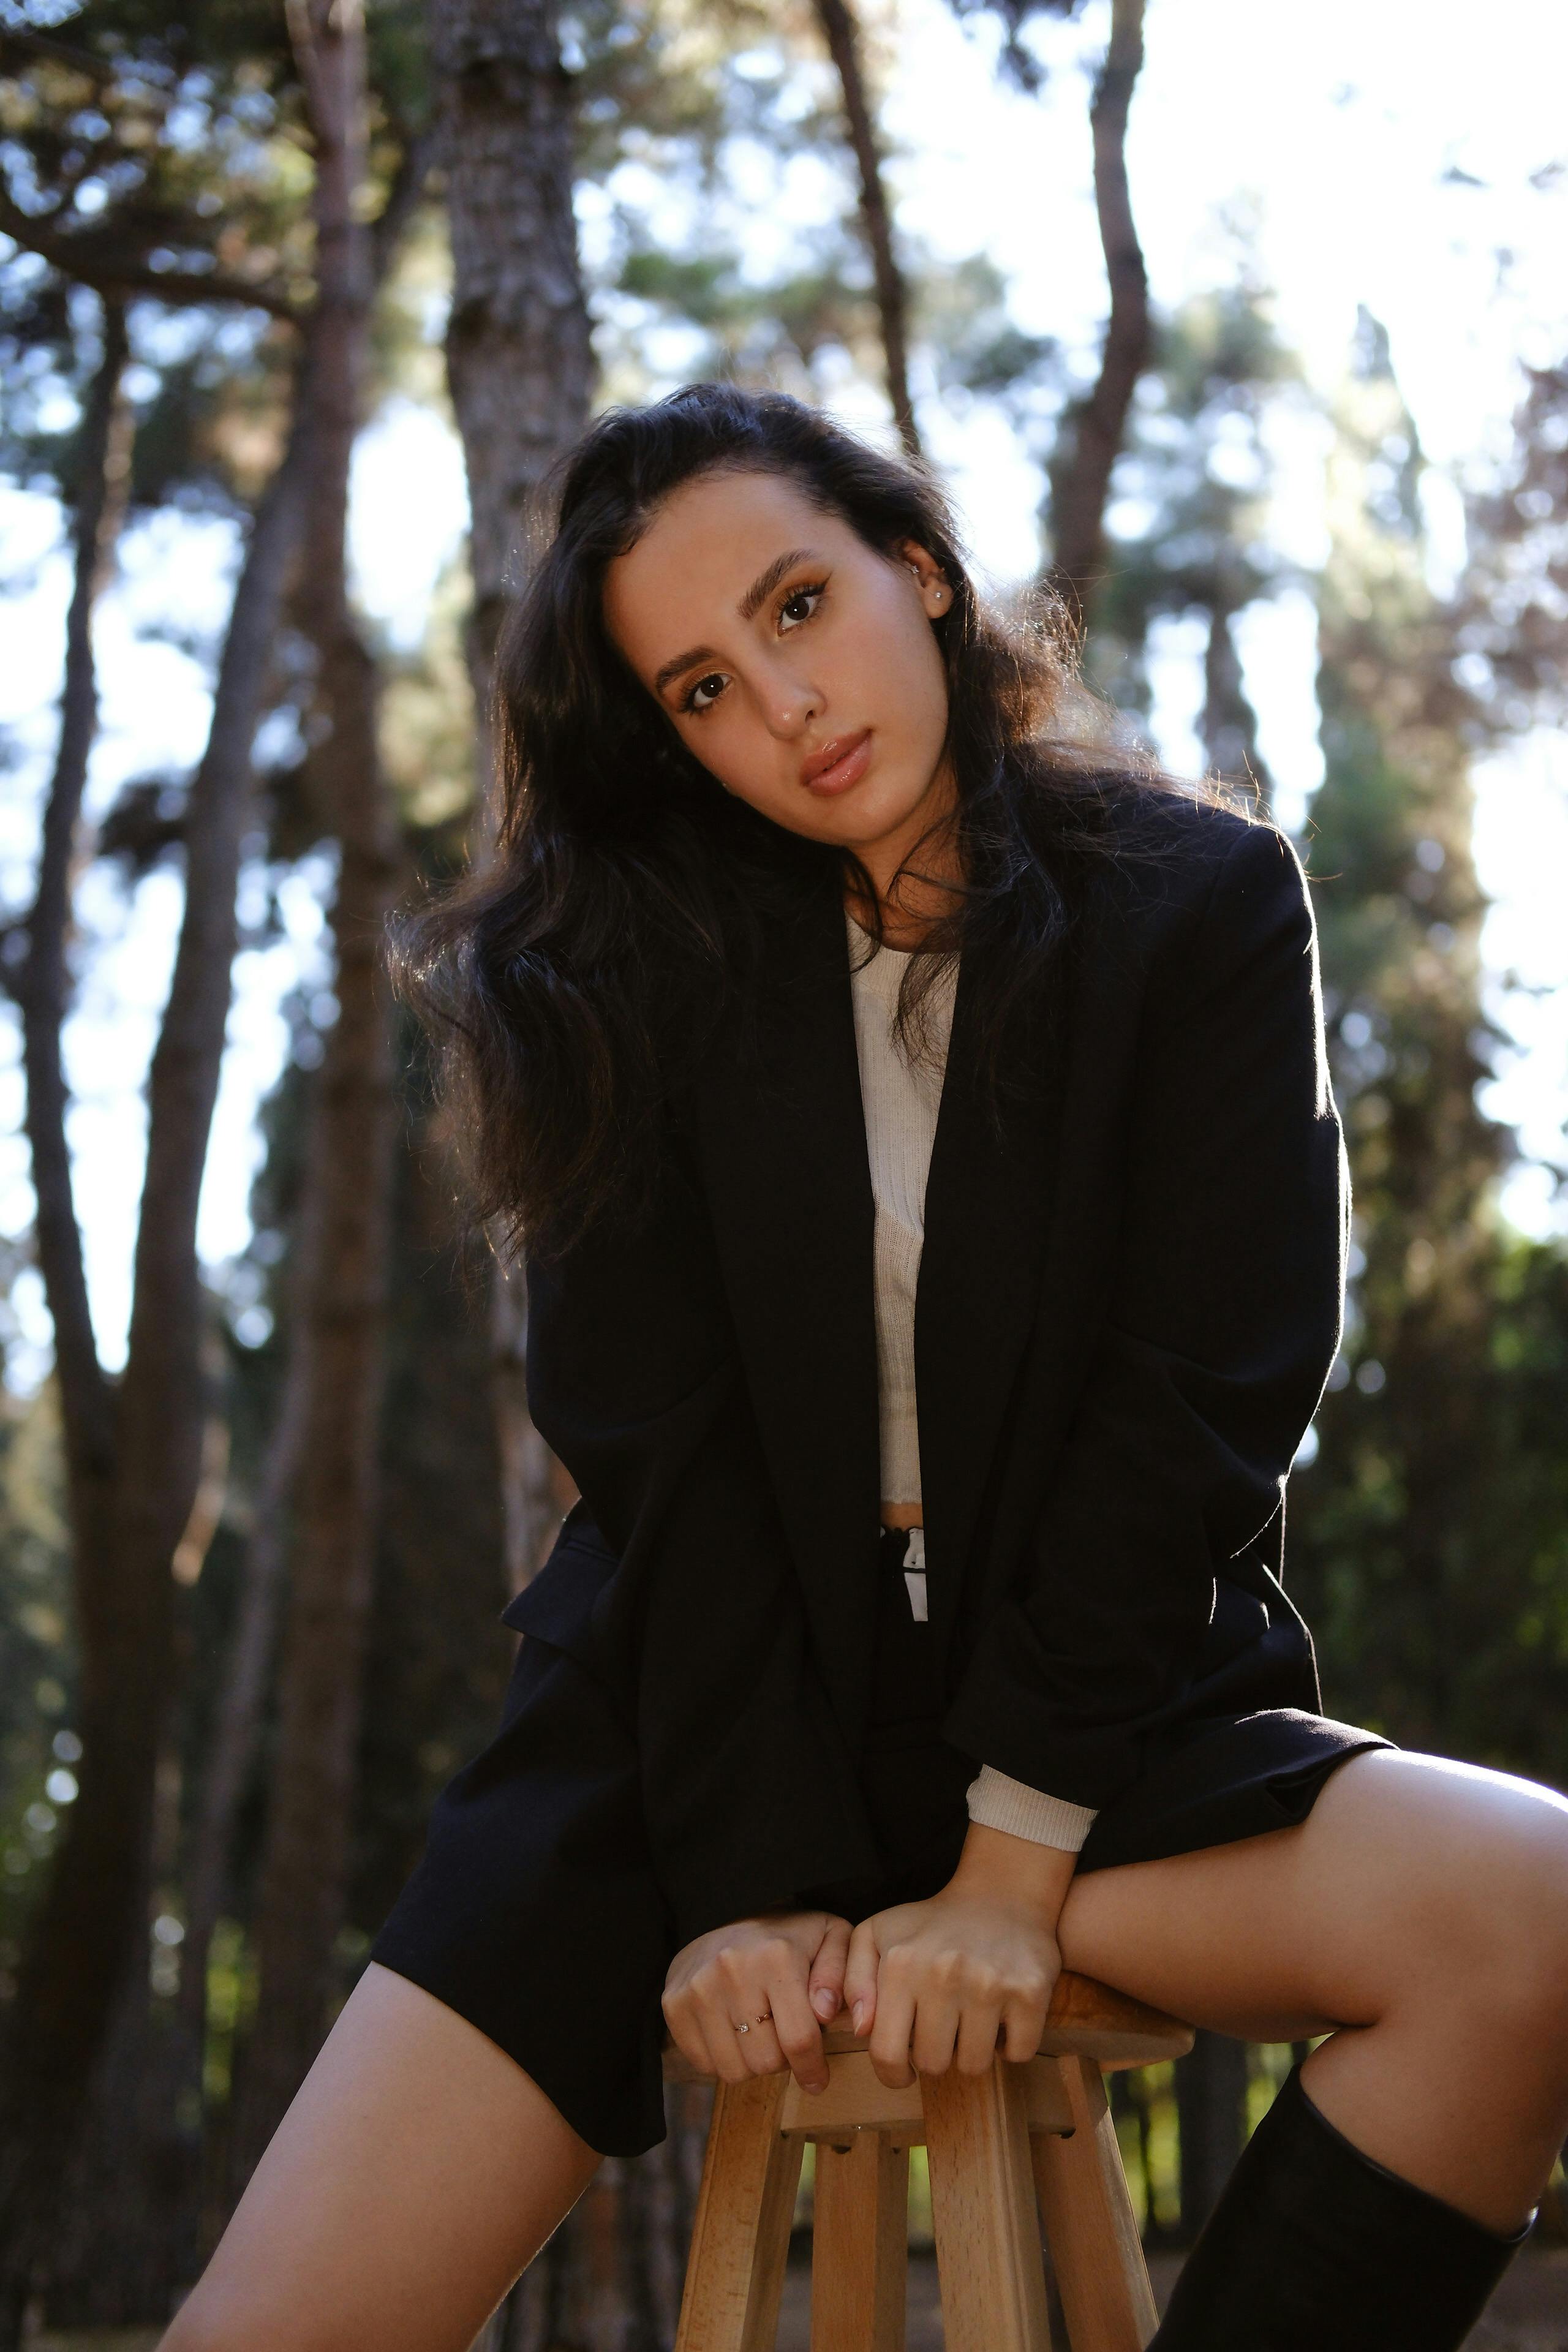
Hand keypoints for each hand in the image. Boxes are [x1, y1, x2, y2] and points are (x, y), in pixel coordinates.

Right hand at [662, 1909, 850, 2093]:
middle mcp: (732, 1971)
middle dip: (782, 2060)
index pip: (799, 2039)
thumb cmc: (788, 1936)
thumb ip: (839, 1976)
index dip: (813, 2070)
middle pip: (766, 2061)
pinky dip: (722, 2058)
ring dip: (751, 2062)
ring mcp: (697, 1988)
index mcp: (776, 1958)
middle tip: (783, 2037)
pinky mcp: (673, 2003)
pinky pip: (703, 2064)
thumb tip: (825, 2013)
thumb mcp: (830, 1939)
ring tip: (758, 2033)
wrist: (727, 1912)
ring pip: (733, 2070)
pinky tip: (732, 2031)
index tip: (818, 2080)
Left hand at [844, 1825, 1073, 2088]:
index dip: (892, 2074)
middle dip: (935, 2054)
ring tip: (970, 2019)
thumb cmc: (931, 1924)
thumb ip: (853, 1980)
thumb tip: (860, 2029)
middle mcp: (944, 1974)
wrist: (1000, 1895)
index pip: (887, 2054)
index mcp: (901, 1964)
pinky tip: (1002, 2017)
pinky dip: (1011, 2045)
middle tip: (942, 2029)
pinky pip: (1018, 2054)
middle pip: (933, 2064)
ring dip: (972, 2052)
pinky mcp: (1030, 1992)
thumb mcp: (876, 1935)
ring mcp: (990, 1984)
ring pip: (974, 2065)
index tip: (903, 2071)